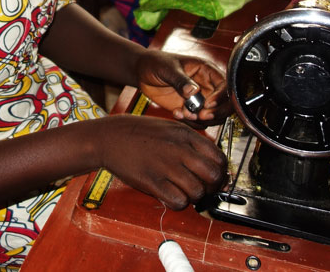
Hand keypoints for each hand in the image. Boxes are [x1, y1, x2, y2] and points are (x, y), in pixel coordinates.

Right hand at [97, 114, 226, 208]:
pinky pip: (178, 201)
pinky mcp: (152, 182)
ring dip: (193, 196)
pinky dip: (178, 203)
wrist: (109, 137)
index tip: (213, 178)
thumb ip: (193, 143)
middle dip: (211, 187)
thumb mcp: (171, 128)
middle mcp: (179, 150)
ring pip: (197, 192)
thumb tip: (213, 164)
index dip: (220, 172)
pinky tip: (170, 195)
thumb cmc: (139, 132)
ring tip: (182, 191)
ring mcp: (165, 166)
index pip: (219, 159)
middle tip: (201, 188)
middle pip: (213, 177)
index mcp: (186, 135)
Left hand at [138, 52, 232, 124]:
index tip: (208, 104)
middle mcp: (207, 86)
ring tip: (183, 112)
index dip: (221, 97)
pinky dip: (190, 122)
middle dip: (215, 113)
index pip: (225, 85)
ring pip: (213, 116)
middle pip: (225, 104)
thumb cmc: (156, 62)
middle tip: (200, 115)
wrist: (143, 73)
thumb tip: (193, 91)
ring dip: (200, 119)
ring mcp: (200, 99)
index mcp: (206, 70)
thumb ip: (181, 80)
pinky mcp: (191, 109)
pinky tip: (176, 113)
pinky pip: (199, 122)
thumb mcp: (167, 68)